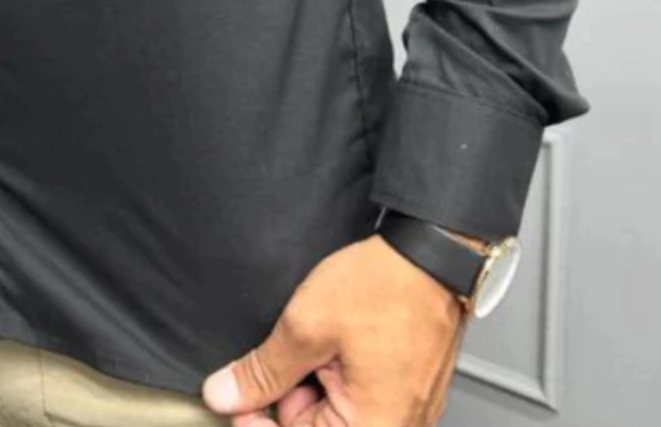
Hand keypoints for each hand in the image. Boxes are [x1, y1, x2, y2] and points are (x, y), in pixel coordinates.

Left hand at [201, 233, 468, 425]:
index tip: (240, 400)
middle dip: (288, 400)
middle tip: (285, 354)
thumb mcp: (307, 325)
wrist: (433, 251)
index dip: (259, 423)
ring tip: (317, 340)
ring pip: (338, 414)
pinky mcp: (409, 391)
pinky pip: (362, 398)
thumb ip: (264, 371)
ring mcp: (406, 412)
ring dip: (313, 385)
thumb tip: (226, 395)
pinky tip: (335, 345)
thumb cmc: (387, 286)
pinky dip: (338, 375)